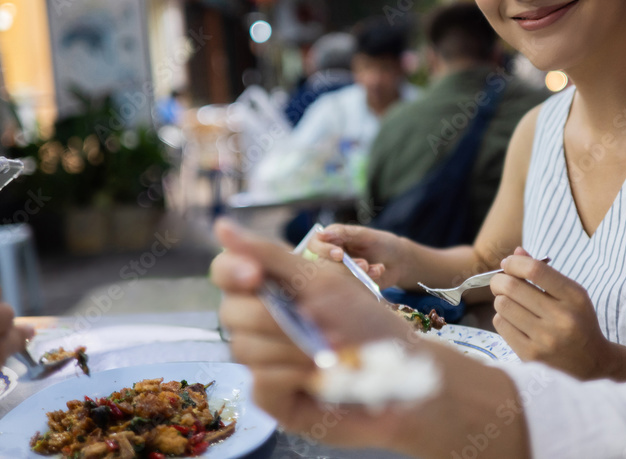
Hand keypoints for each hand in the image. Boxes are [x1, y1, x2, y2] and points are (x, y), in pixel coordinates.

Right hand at [212, 219, 414, 447]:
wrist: (404, 372)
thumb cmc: (369, 323)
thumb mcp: (323, 281)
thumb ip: (271, 256)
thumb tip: (220, 226)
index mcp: (272, 290)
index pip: (226, 273)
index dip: (231, 270)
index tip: (254, 274)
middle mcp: (263, 325)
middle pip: (230, 312)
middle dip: (270, 315)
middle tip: (314, 320)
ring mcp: (267, 363)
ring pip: (244, 349)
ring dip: (290, 346)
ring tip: (331, 350)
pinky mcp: (276, 399)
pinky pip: (260, 383)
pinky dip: (291, 374)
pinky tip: (320, 375)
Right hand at [306, 223, 407, 287]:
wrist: (400, 262)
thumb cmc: (381, 243)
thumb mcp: (364, 235)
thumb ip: (344, 234)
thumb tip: (320, 234)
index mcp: (332, 241)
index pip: (314, 246)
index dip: (323, 251)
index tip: (339, 255)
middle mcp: (331, 259)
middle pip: (322, 265)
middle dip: (343, 266)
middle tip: (363, 264)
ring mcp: (340, 274)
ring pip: (336, 277)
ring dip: (356, 272)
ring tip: (372, 266)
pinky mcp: (349, 287)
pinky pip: (350, 287)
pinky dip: (367, 278)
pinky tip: (378, 270)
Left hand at [491, 248, 615, 379]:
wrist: (593, 364)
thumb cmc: (578, 322)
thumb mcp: (571, 294)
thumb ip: (544, 273)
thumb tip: (516, 253)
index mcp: (574, 297)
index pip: (535, 270)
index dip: (514, 262)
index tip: (508, 263)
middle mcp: (561, 318)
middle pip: (512, 287)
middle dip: (499, 280)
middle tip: (500, 282)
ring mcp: (545, 339)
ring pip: (502, 305)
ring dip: (501, 300)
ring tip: (510, 303)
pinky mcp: (531, 355)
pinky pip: (501, 324)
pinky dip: (502, 317)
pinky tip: (513, 320)